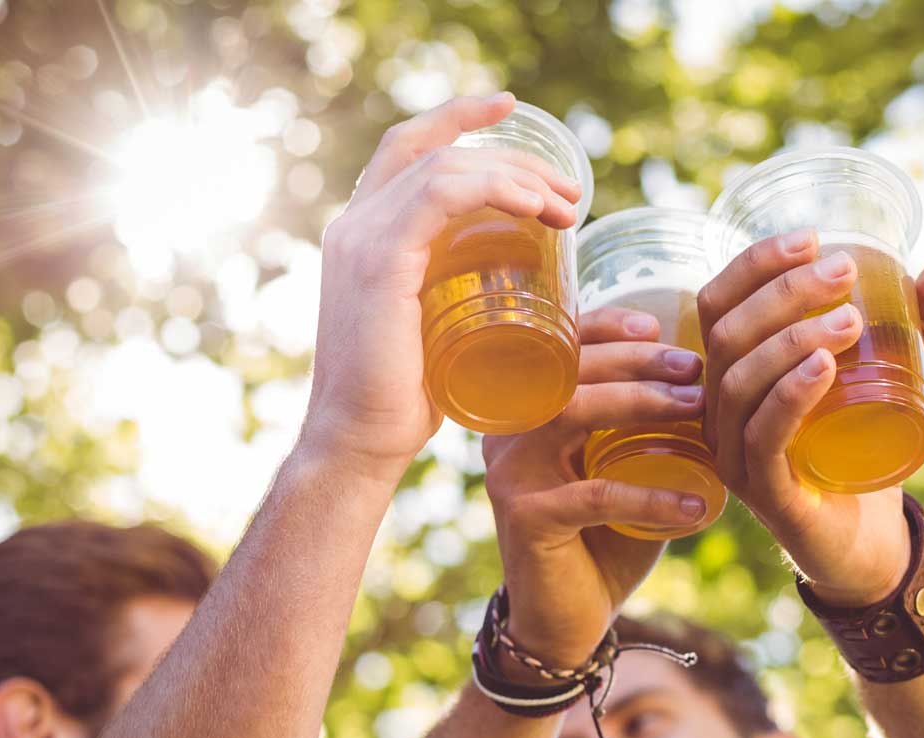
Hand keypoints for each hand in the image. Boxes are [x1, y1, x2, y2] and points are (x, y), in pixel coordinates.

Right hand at [301, 92, 583, 485]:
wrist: (360, 443)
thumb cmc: (405, 402)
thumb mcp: (434, 329)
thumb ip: (456, 295)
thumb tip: (519, 285)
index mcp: (362, 234)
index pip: (407, 149)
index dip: (457, 117)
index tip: (510, 107)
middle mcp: (353, 225)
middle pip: (436, 150)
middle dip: (512, 157)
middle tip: (569, 190)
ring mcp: (361, 238)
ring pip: (446, 167)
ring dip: (517, 175)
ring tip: (568, 206)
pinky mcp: (378, 260)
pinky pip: (440, 195)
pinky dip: (495, 188)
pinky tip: (536, 207)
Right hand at [482, 308, 707, 673]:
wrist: (566, 619)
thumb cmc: (604, 538)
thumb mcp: (625, 471)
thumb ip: (648, 428)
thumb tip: (711, 377)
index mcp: (526, 412)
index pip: (559, 349)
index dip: (608, 327)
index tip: (662, 324)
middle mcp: (508, 433)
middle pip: (569, 370)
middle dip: (637, 360)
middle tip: (695, 367)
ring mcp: (511, 474)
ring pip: (574, 412)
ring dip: (641, 403)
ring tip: (698, 410)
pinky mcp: (526, 518)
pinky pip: (597, 494)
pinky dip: (652, 498)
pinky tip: (698, 507)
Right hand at [697, 232, 923, 607]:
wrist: (872, 541)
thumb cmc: (865, 447)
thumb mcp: (895, 373)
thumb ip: (920, 322)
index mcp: (735, 372)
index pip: (719, 303)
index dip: (755, 264)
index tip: (812, 237)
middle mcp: (721, 412)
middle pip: (727, 334)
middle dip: (784, 293)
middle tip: (843, 272)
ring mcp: (737, 455)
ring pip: (740, 382)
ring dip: (792, 339)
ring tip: (850, 320)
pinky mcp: (766, 493)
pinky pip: (763, 437)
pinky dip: (790, 395)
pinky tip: (824, 367)